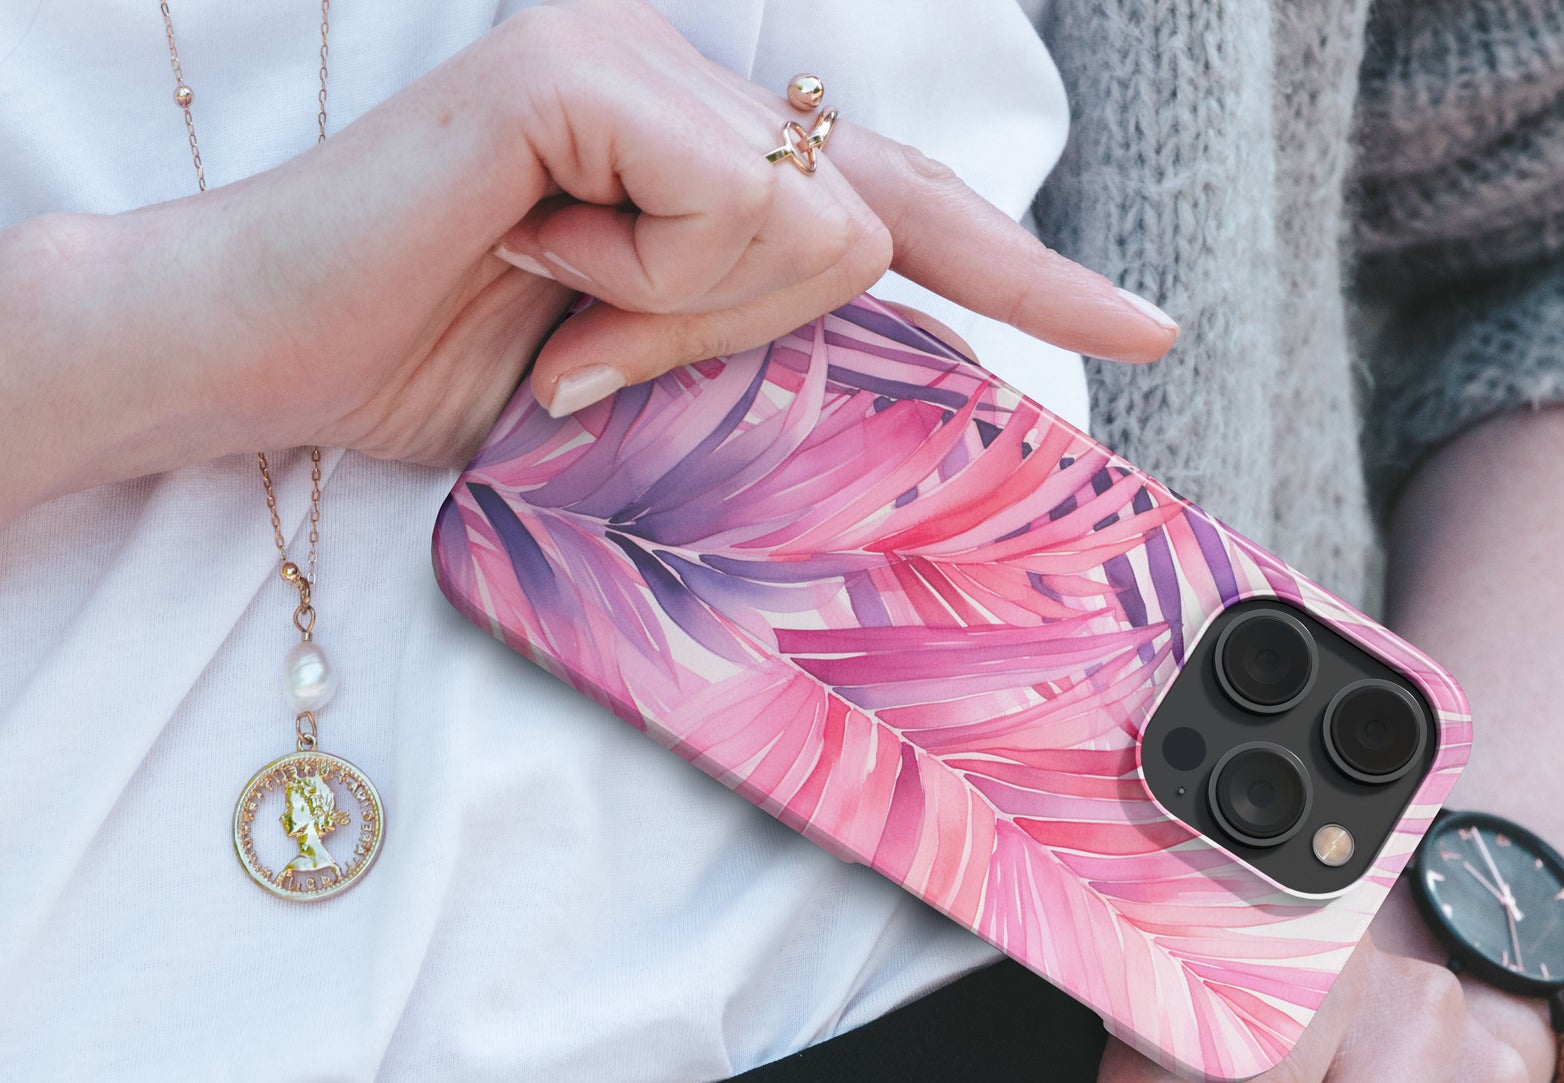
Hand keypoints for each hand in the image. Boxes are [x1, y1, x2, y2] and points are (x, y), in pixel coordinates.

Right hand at [1, 0, 1173, 516]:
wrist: (255, 360)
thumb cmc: (442, 372)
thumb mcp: (646, 377)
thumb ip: (761, 342)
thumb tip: (879, 325)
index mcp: (706, 143)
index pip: (901, 207)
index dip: (1027, 271)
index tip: (1141, 331)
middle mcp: (685, 75)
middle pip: (872, 223)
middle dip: (754, 327)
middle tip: (587, 341)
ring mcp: (632, 56)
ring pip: (816, 226)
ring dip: (687, 317)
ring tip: (553, 303)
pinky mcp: (576, 70)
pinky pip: (735, 206)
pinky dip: (650, 282)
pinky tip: (538, 260)